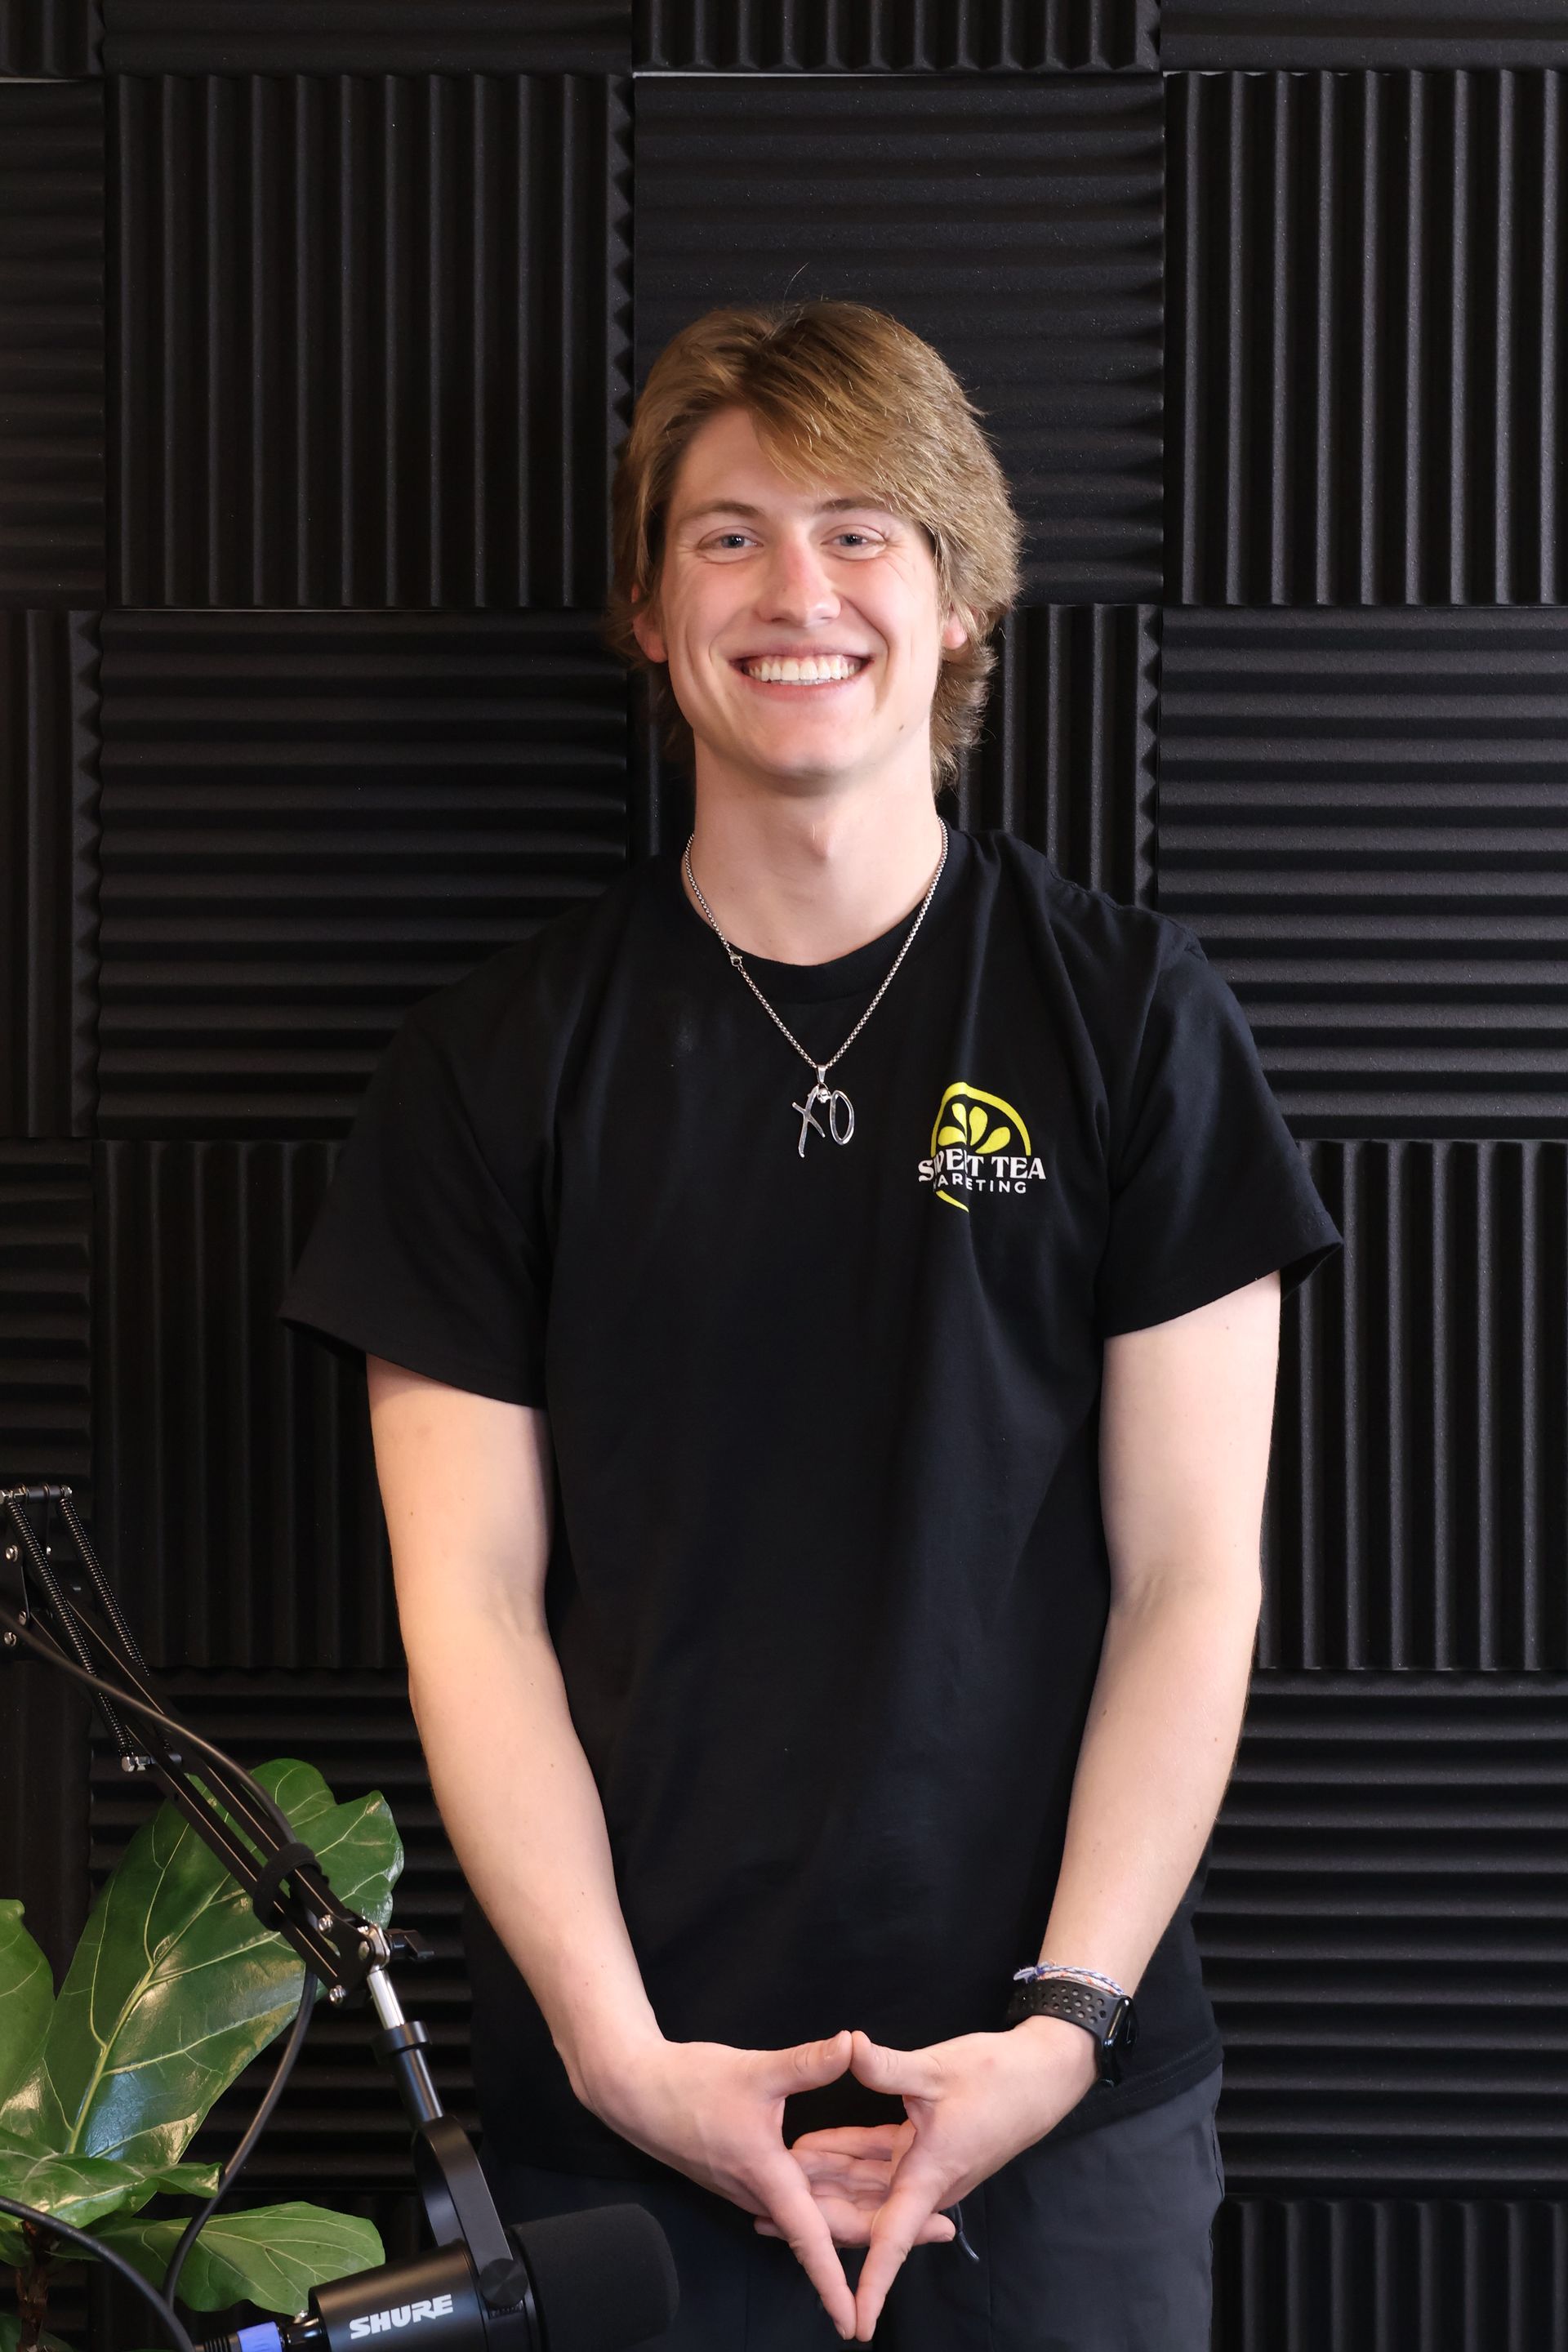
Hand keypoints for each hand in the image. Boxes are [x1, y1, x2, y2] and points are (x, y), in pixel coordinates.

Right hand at [578, 2027, 865, 2339]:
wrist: (634, 2089)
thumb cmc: (689, 2084)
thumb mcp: (755, 2070)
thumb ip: (806, 2063)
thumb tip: (851, 2043)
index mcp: (765, 2176)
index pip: (809, 2240)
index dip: (835, 2283)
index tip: (856, 2326)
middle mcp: (756, 2192)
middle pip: (817, 2229)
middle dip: (866, 2239)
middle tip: (933, 2235)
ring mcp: (744, 2185)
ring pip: (803, 2211)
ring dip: (845, 2214)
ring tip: (893, 2214)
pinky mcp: (737, 2172)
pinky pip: (786, 2194)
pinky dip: (819, 2192)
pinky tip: (841, 2178)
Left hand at [756, 2018, 1099, 2340]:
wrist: (1042, 2074)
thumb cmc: (998, 2077)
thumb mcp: (938, 2070)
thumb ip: (887, 2067)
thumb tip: (849, 2047)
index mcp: (930, 2175)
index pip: (892, 2238)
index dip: (872, 2283)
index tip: (854, 2321)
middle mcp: (927, 2182)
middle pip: (863, 2212)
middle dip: (815, 2214)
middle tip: (761, 2214)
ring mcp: (926, 2168)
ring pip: (866, 2187)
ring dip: (827, 2183)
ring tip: (777, 2179)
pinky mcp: (927, 2149)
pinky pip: (878, 2163)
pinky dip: (848, 2157)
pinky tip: (816, 2148)